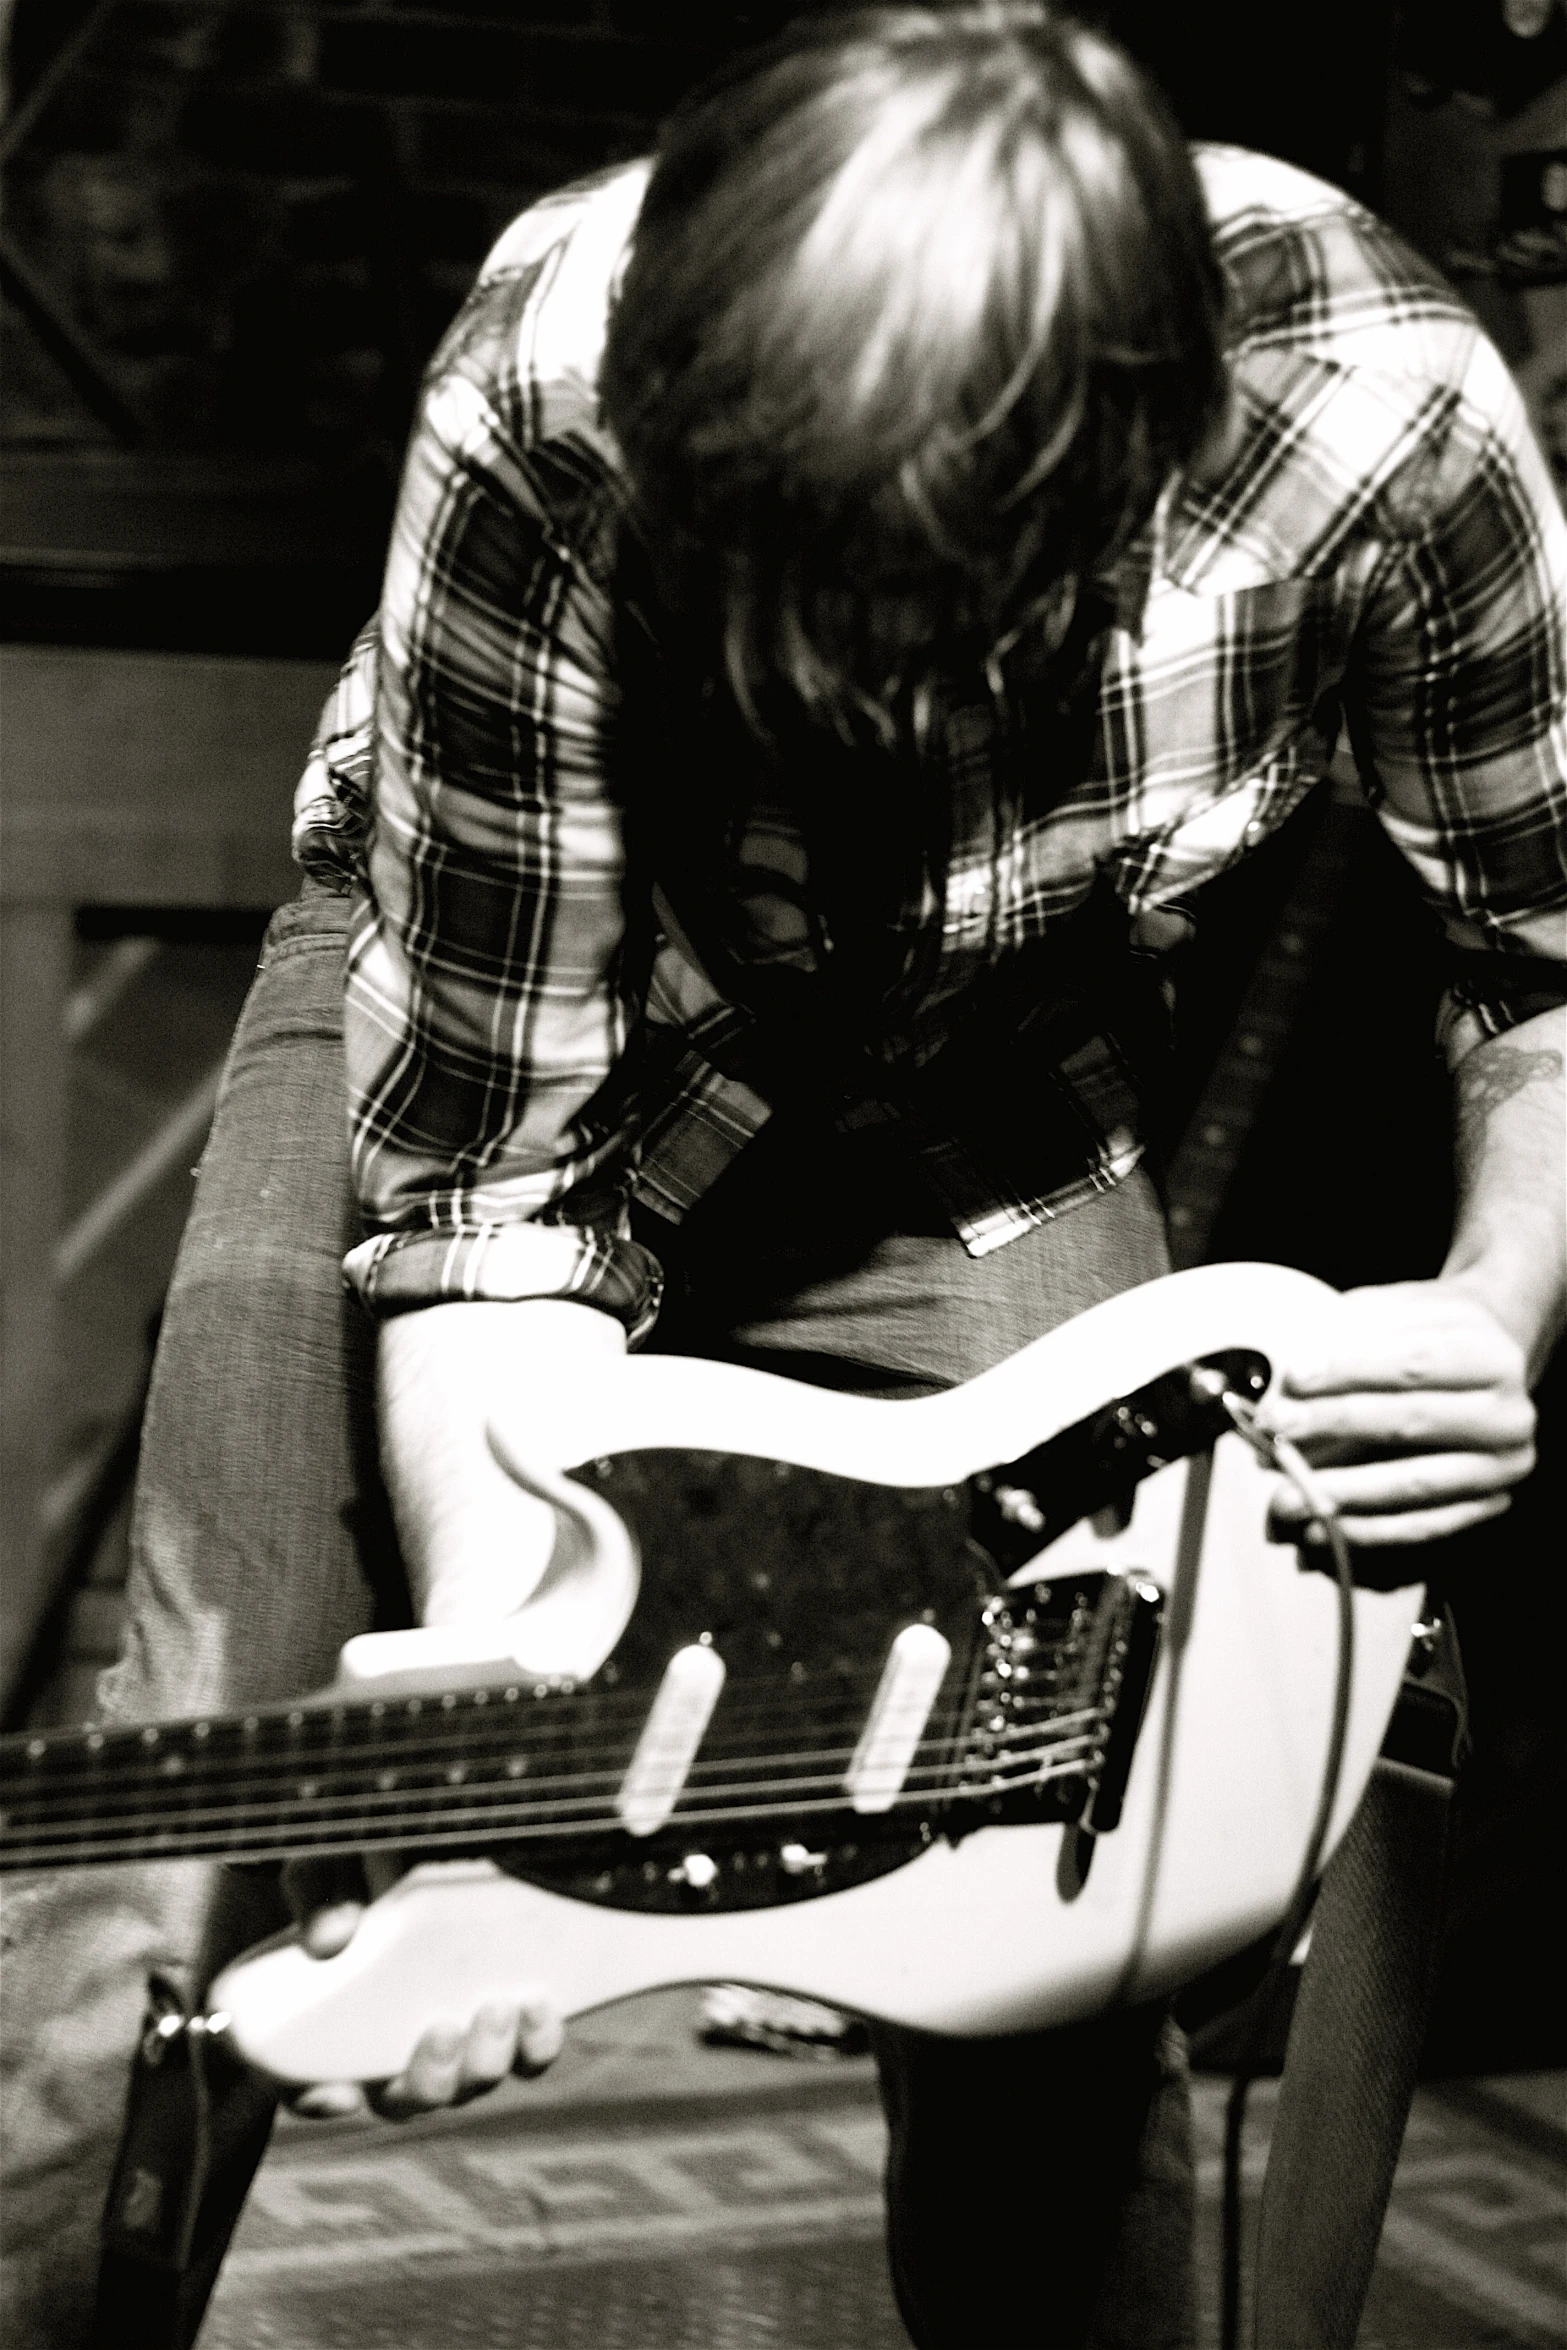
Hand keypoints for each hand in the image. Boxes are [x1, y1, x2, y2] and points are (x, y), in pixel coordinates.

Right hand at [278, 1856, 563, 2120]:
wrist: (427, 1859)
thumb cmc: (364, 1873)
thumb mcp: (327, 1871)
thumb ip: (319, 1897)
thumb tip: (333, 1937)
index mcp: (337, 2029)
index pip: (316, 2087)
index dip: (322, 2099)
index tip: (344, 2090)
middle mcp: (398, 2050)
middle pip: (410, 2097)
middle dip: (431, 2076)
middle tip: (442, 2030)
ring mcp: (458, 2039)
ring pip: (472, 2080)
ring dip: (486, 2059)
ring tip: (499, 2008)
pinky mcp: (512, 2019)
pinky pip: (528, 2054)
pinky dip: (536, 2043)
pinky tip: (539, 2007)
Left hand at [1259, 1278, 1535, 1550]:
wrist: (1486, 1365)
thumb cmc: (1429, 1336)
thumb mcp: (1399, 1312)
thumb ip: (1352, 1335)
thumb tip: (1292, 1380)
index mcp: (1489, 1354)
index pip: (1413, 1363)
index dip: (1351, 1370)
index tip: (1293, 1378)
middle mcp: (1508, 1414)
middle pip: (1412, 1422)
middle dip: (1335, 1426)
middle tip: (1278, 1429)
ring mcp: (1501, 1467)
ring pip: (1414, 1484)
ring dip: (1343, 1493)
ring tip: (1285, 1495)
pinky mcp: (1487, 1506)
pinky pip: (1421, 1526)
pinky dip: (1367, 1530)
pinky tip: (1321, 1527)